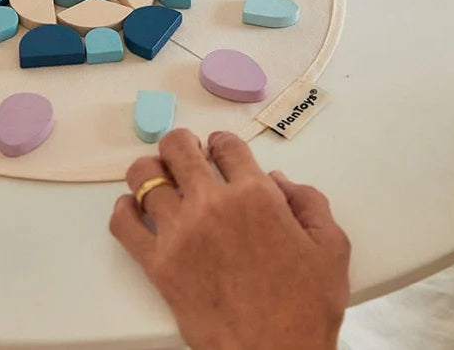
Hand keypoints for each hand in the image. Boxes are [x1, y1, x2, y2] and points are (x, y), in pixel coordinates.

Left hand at [110, 130, 349, 349]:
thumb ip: (309, 203)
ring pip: (144, 176)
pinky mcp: (157, 263)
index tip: (217, 151)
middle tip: (185, 158)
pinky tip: (135, 210)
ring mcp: (180, 232)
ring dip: (151, 171)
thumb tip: (279, 180)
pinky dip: (124, 210)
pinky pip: (123, 223)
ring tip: (159, 180)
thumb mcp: (330, 248)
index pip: (225, 145)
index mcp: (255, 195)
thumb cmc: (305, 308)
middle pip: (177, 148)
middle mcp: (212, 204)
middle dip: (181, 146)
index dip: (221, 144)